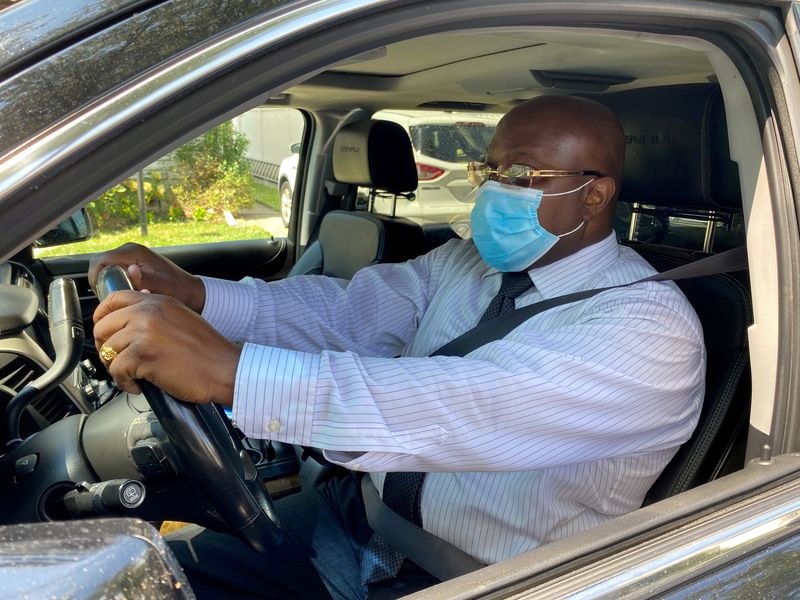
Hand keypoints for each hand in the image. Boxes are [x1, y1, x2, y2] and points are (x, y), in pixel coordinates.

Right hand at [89, 242, 205, 312]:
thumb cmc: (178, 289)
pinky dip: (109, 279)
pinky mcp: (131, 261)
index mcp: (134, 252)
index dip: (94, 276)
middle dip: (97, 279)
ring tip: (113, 296)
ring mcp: (130, 255)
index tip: (100, 293)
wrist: (189, 289)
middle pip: (99, 262)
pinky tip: (119, 292)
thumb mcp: (163, 288)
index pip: (100, 260)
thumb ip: (147, 280)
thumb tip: (132, 270)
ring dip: (103, 280)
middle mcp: (130, 250)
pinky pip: (111, 268)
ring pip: (103, 266)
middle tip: (106, 297)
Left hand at [93, 290, 241, 403]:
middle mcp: (148, 313)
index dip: (102, 317)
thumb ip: (157, 315)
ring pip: (108, 350)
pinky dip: (124, 383)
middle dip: (105, 347)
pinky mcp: (143, 355)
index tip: (105, 333)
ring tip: (132, 377)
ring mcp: (144, 333)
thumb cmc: (209, 352)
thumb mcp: (181, 319)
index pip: (114, 299)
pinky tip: (139, 386)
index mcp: (157, 302)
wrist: (225, 369)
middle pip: (103, 326)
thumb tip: (130, 321)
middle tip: (117, 361)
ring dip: (116, 368)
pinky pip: (116, 370)